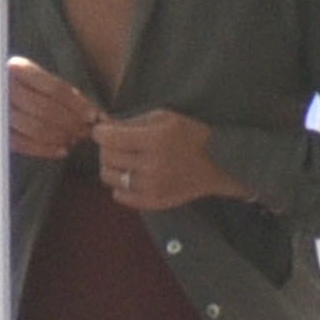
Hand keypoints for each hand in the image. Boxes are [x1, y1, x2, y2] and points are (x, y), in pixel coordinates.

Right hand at [7, 57, 98, 159]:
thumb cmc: (21, 86)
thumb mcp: (37, 78)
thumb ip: (62, 92)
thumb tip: (96, 114)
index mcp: (17, 68)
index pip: (54, 88)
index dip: (77, 104)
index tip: (94, 116)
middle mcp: (5, 88)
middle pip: (47, 109)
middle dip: (71, 123)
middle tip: (86, 132)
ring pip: (36, 127)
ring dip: (61, 136)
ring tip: (75, 139)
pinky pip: (23, 144)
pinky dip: (45, 149)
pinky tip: (62, 151)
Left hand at [94, 108, 238, 210]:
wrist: (218, 164)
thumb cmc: (190, 135)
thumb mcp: (164, 117)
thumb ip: (132, 121)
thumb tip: (103, 126)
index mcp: (155, 139)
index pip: (108, 138)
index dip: (100, 132)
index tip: (104, 130)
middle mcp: (152, 165)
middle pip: (106, 157)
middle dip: (106, 148)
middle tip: (116, 144)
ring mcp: (153, 187)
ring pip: (109, 177)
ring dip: (111, 167)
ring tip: (124, 161)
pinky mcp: (154, 202)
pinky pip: (120, 196)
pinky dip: (120, 185)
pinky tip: (131, 176)